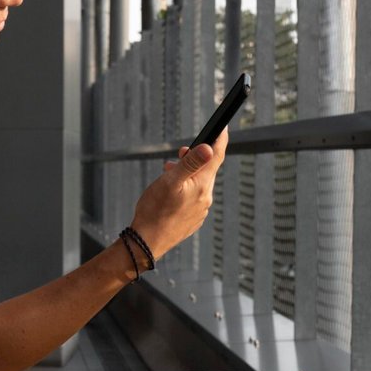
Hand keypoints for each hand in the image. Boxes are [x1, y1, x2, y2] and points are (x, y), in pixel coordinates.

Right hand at [129, 128, 226, 260]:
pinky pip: (193, 198)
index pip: (216, 157)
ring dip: (187, 175)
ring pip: (199, 184)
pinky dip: (185, 190)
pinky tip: (170, 194)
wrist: (147, 242)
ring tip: (169, 174)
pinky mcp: (193, 219)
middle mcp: (205, 198)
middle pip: (207, 170)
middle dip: (195, 159)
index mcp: (202, 186)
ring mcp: (200, 211)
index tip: (222, 127)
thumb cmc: (154, 211)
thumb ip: (190, 164)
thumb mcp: (170, 181)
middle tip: (179, 154)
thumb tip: (209, 148)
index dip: (220, 139)